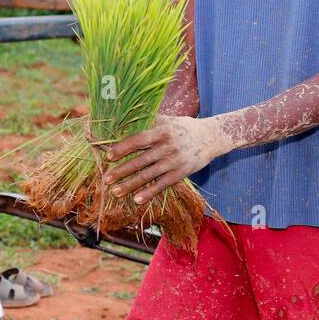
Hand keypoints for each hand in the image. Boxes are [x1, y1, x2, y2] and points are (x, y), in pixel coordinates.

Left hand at [102, 116, 231, 204]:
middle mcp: (167, 146)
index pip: (138, 140)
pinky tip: (137, 199)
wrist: (212, 136)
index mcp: (162, 131)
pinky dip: (149, 193)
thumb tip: (123, 121)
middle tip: (106, 179)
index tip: (108, 156)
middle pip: (140, 160)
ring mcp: (174, 161)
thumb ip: (148, 121)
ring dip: (130, 184)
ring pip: (149, 175)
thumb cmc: (183, 127)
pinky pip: (163, 184)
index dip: (122, 148)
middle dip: (121, 171)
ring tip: (115, 191)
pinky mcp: (181, 173)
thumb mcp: (167, 119)